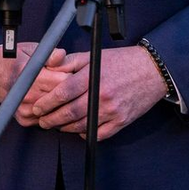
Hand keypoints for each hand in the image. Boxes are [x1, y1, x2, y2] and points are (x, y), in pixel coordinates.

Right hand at [0, 43, 70, 126]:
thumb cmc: (11, 59)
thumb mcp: (29, 50)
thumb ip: (48, 54)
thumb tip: (62, 55)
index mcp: (30, 76)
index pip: (63, 81)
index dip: (70, 75)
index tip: (69, 71)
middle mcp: (27, 96)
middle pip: (61, 97)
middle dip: (66, 89)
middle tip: (63, 79)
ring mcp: (25, 110)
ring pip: (55, 110)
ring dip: (58, 102)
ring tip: (52, 88)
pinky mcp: (24, 120)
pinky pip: (46, 117)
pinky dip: (49, 109)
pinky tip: (45, 98)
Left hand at [27, 46, 166, 140]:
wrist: (151, 70)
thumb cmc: (121, 61)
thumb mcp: (93, 56)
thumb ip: (70, 62)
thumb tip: (49, 68)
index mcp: (93, 75)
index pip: (63, 92)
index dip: (47, 101)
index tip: (37, 106)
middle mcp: (102, 94)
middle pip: (70, 112)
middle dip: (51, 119)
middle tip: (42, 120)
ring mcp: (112, 110)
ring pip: (82, 125)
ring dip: (64, 128)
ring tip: (55, 125)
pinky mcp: (121, 121)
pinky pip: (98, 133)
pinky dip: (84, 133)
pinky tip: (77, 129)